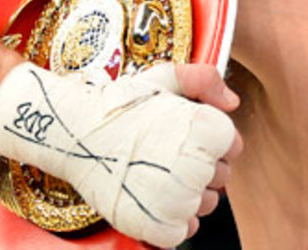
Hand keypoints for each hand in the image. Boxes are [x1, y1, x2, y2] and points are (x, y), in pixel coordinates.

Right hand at [0, 62, 242, 246]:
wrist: (73, 134)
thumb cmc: (121, 105)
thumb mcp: (163, 77)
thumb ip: (204, 79)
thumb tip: (232, 103)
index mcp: (206, 129)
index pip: (233, 146)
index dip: (212, 141)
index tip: (185, 135)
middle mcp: (197, 167)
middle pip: (222, 178)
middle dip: (202, 166)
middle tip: (167, 153)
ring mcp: (176, 200)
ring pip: (205, 205)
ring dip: (189, 194)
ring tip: (158, 173)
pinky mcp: (157, 226)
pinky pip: (183, 230)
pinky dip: (172, 220)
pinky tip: (153, 198)